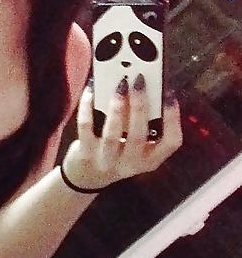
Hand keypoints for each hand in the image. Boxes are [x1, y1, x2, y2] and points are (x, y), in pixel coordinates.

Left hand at [62, 77, 182, 191]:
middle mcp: (131, 163)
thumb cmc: (119, 151)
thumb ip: (145, 122)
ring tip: (119, 86)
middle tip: (139, 81)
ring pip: (112, 135)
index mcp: (151, 158)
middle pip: (138, 136)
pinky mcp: (85, 155)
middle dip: (140, 106)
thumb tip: (145, 85)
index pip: (171, 142)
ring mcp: (106, 161)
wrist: (88, 176)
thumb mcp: (137, 144)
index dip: (173, 119)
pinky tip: (90, 91)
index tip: (170, 96)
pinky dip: (87, 108)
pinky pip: (86, 129)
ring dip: (117, 108)